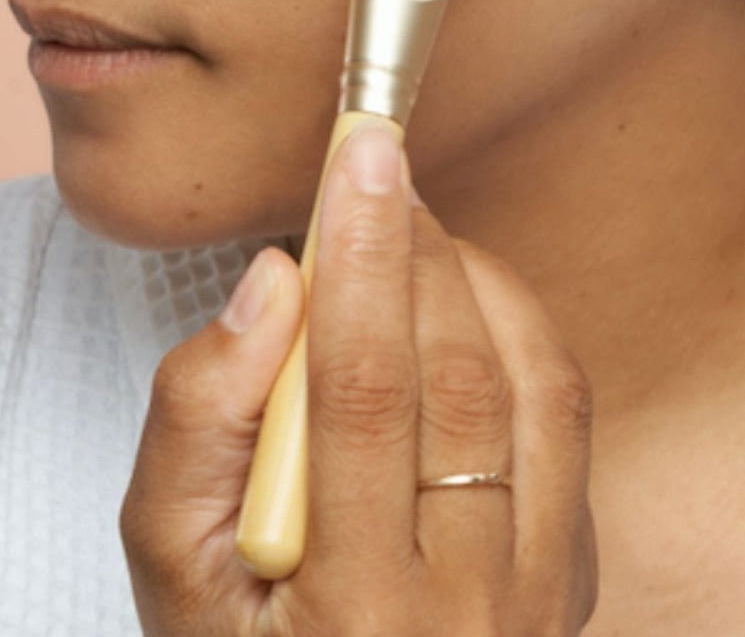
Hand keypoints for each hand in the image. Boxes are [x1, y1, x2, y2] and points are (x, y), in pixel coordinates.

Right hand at [120, 127, 597, 635]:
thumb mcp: (172, 567)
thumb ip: (199, 420)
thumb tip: (273, 283)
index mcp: (357, 611)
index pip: (366, 392)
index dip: (361, 256)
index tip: (358, 153)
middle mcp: (471, 607)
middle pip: (459, 376)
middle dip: (416, 248)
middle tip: (377, 173)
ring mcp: (541, 592)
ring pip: (536, 385)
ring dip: (474, 280)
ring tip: (412, 233)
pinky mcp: (573, 569)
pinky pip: (568, 421)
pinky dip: (520, 333)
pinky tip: (463, 304)